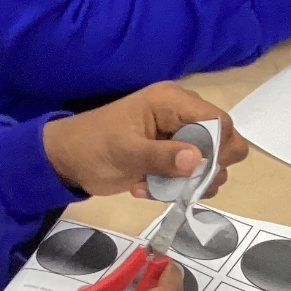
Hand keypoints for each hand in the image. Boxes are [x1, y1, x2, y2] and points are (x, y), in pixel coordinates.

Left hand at [41, 84, 247, 197]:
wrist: (67, 160)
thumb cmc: (92, 147)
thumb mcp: (125, 152)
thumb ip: (161, 157)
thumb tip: (199, 161)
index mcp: (172, 102)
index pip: (219, 121)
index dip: (219, 148)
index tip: (200, 171)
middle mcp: (182, 116)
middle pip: (224, 143)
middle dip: (206, 169)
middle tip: (181, 183)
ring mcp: (179, 138)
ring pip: (210, 165)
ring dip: (188, 183)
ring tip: (154, 186)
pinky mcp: (171, 158)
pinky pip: (191, 177)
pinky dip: (175, 188)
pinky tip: (145, 188)